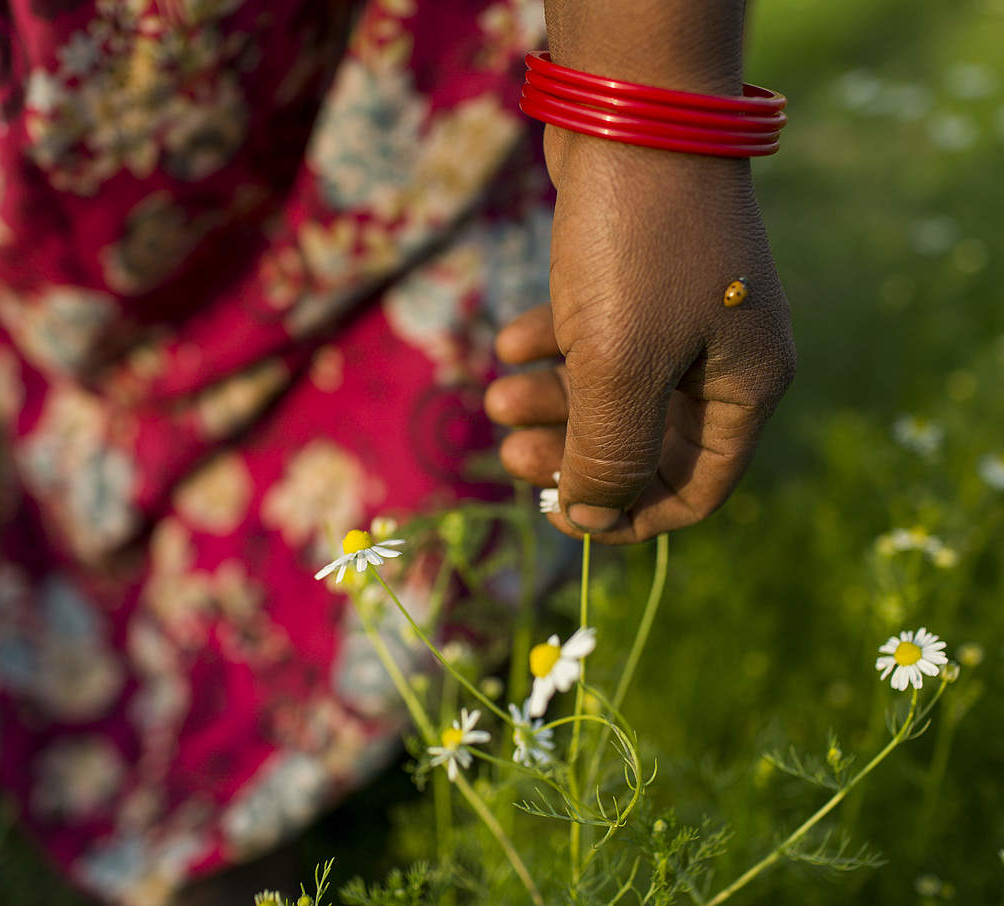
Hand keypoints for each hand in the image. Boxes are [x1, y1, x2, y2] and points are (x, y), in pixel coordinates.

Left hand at [485, 129, 795, 542]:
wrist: (628, 117)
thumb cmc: (637, 251)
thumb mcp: (621, 368)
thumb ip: (610, 454)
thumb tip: (594, 518)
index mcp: (745, 388)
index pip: (698, 487)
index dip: (631, 515)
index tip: (563, 515)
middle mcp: (720, 356)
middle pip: (642, 442)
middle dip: (571, 453)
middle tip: (510, 454)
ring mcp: (678, 314)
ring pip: (609, 389)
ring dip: (549, 402)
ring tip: (494, 396)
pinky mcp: (637, 279)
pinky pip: (593, 337)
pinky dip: (550, 347)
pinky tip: (512, 342)